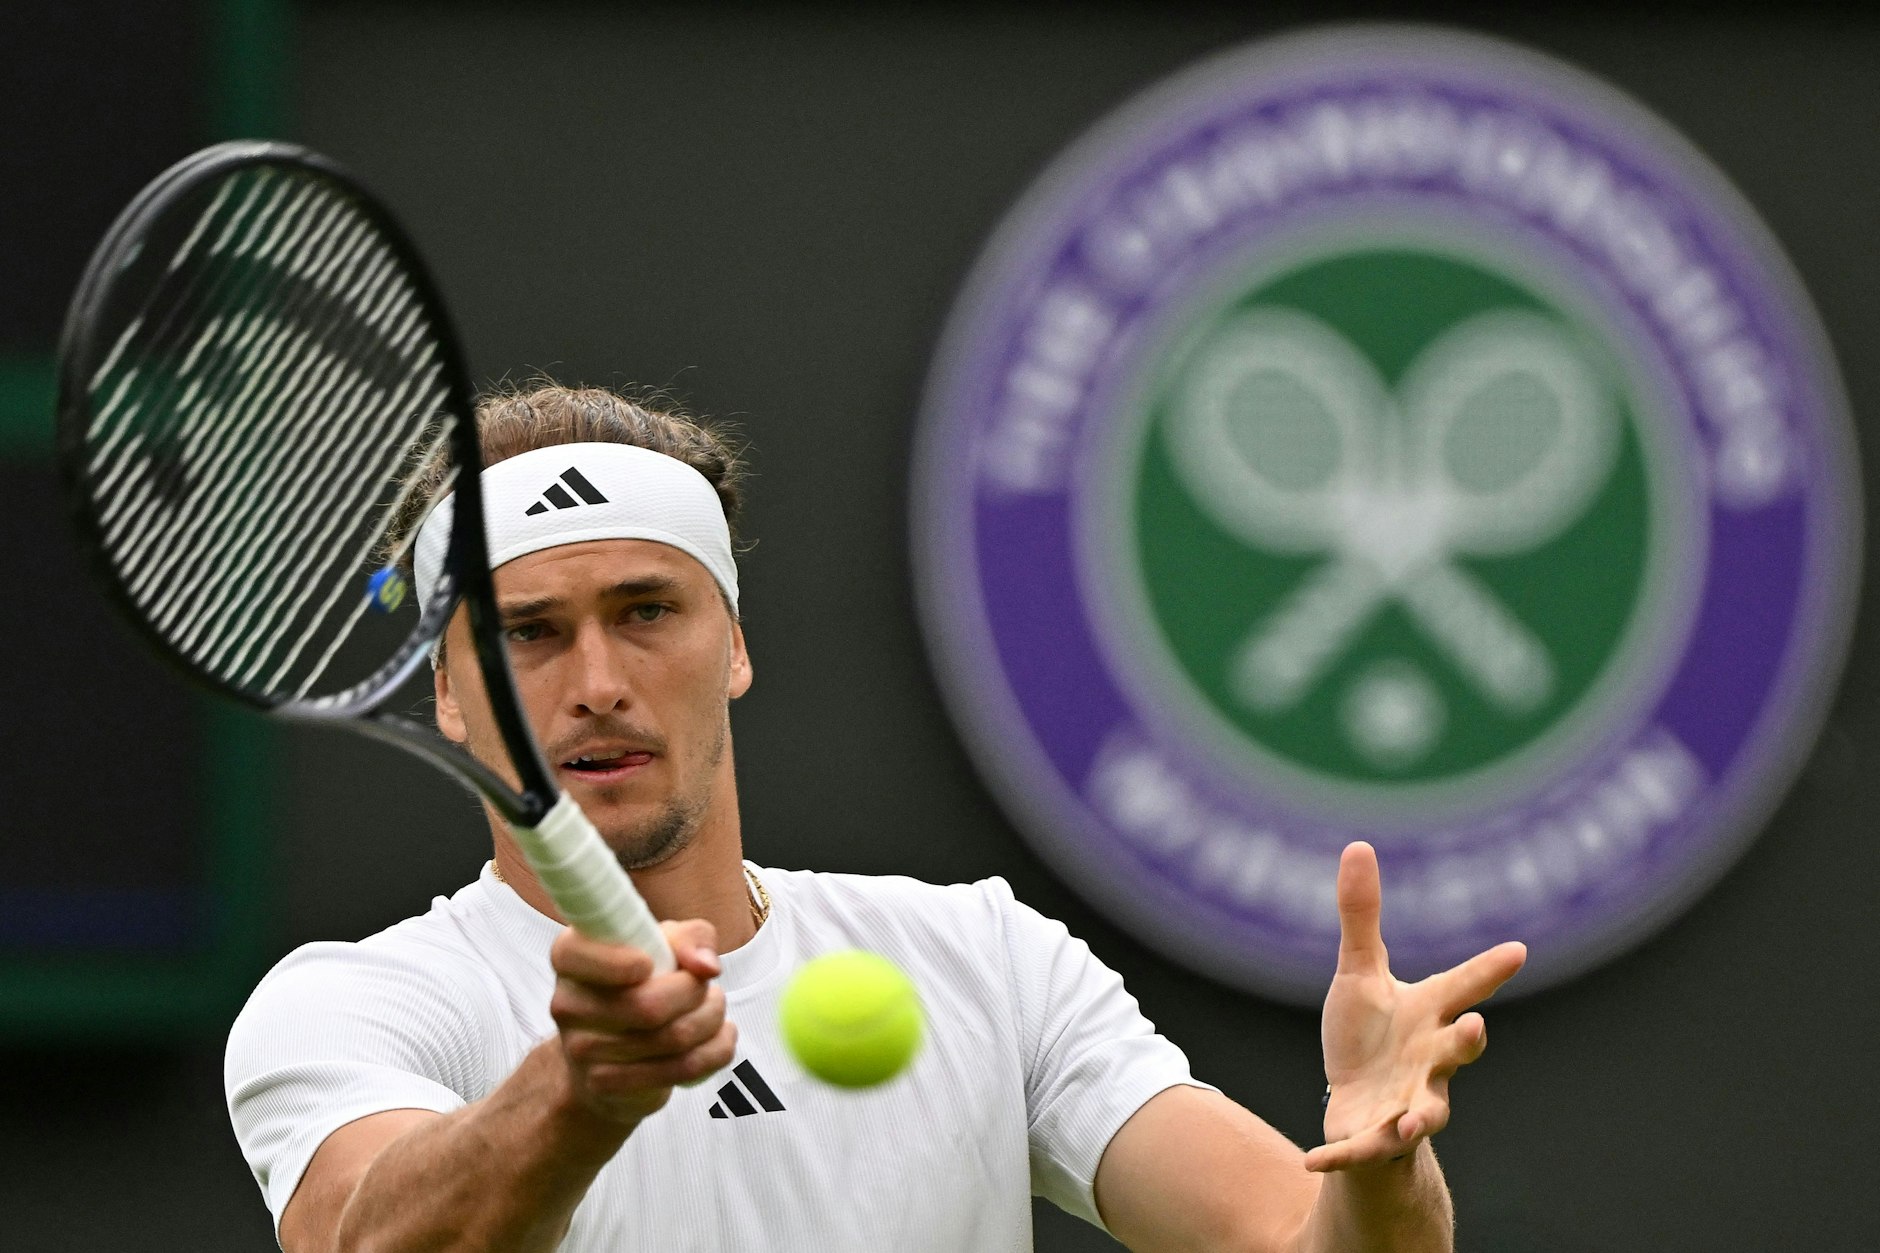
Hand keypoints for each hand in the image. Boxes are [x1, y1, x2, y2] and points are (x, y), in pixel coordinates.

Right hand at [548, 918, 736, 1127]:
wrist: (615, 1054)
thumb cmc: (641, 983)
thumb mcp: (664, 944)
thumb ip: (690, 937)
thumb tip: (706, 966)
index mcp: (570, 957)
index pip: (576, 954)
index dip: (620, 961)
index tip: (650, 963)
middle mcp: (567, 1004)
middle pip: (647, 1004)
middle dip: (696, 992)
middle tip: (706, 986)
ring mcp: (582, 1050)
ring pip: (672, 1037)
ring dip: (711, 1018)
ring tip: (714, 1008)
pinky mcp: (607, 1083)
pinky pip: (683, 1068)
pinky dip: (716, 1050)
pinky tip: (720, 1036)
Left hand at [1305, 842, 1525, 1172]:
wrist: (1358, 1105)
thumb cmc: (1368, 1035)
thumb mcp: (1358, 974)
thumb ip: (1361, 917)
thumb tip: (1357, 844)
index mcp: (1428, 1015)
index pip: (1463, 988)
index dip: (1489, 970)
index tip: (1517, 949)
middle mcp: (1428, 1060)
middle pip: (1457, 1052)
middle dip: (1468, 1043)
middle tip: (1476, 1028)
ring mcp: (1408, 1102)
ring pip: (1426, 1111)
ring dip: (1422, 1115)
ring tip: (1414, 1120)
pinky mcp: (1375, 1138)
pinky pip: (1362, 1149)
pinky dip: (1342, 1154)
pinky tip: (1315, 1157)